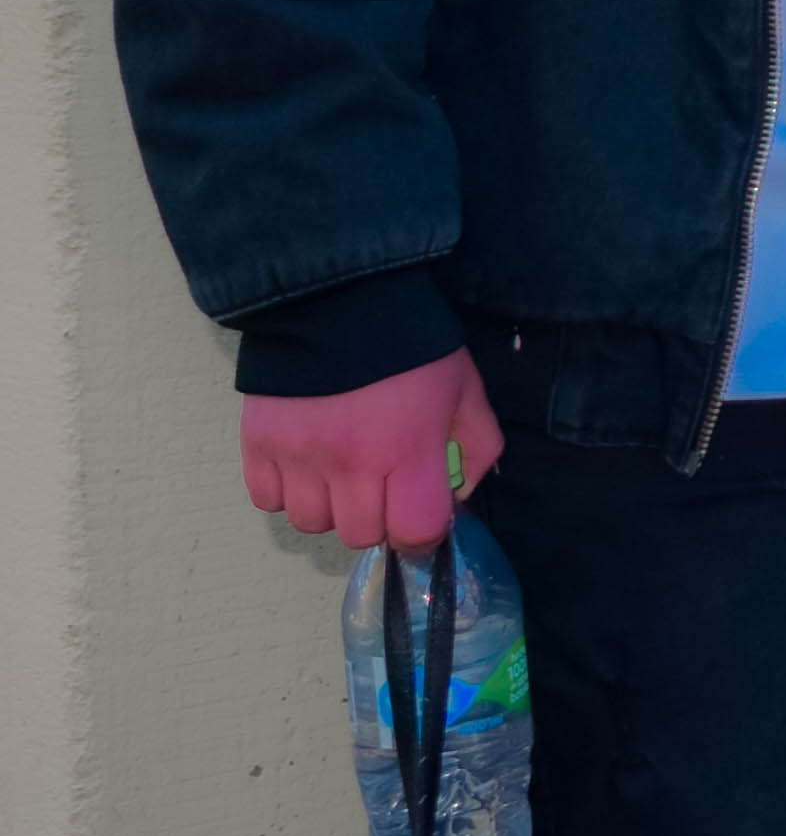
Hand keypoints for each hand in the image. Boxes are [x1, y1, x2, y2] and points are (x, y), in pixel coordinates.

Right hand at [240, 351, 503, 551]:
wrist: (340, 300)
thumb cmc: (412, 348)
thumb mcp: (466, 390)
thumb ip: (478, 447)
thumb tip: (460, 495)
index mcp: (407, 451)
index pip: (414, 532)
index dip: (423, 533)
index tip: (422, 514)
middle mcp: (349, 463)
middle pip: (359, 536)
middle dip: (378, 519)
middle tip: (383, 486)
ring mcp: (298, 455)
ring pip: (310, 522)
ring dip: (330, 507)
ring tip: (341, 471)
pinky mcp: (257, 443)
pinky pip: (267, 499)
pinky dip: (287, 491)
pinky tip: (306, 464)